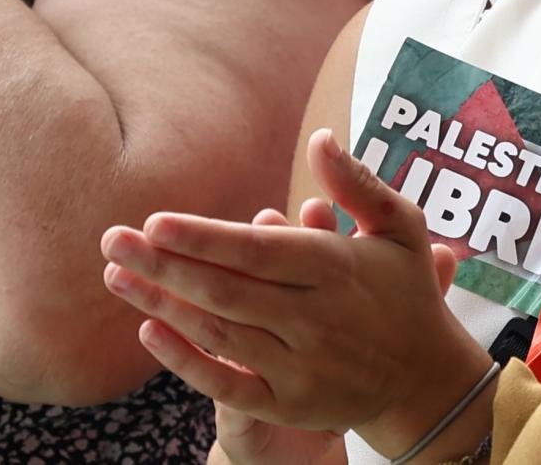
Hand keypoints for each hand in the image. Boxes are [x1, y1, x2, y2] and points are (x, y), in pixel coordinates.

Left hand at [102, 129, 487, 457]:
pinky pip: (229, 384)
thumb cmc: (408, 292)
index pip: (257, 251)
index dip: (204, 239)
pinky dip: (186, 362)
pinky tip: (149, 333)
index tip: (155, 220)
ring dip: (162, 304)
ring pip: (220, 334)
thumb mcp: (401, 227)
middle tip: (112, 240)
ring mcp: (300, 366)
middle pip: (226, 291)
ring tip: (115, 276)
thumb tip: (319, 137)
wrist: (427, 380)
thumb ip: (357, 185)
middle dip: (164, 265)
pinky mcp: (289, 403)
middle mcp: (315, 318)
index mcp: (338, 268)